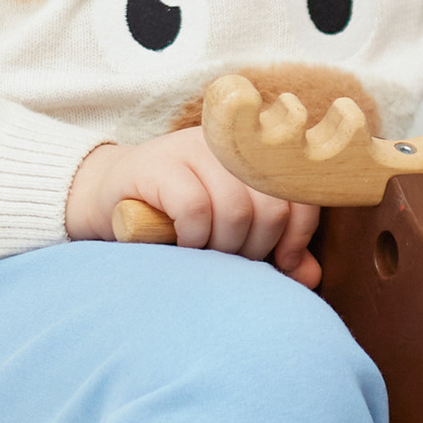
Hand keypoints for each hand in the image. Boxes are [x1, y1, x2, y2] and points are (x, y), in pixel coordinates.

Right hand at [66, 128, 321, 286]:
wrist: (111, 200)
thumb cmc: (180, 220)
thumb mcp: (232, 233)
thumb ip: (275, 250)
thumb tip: (311, 277)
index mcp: (258, 154)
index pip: (301, 192)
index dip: (298, 234)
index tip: (283, 262)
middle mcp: (230, 144)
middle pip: (271, 206)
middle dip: (255, 248)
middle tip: (231, 261)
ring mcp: (192, 148)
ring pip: (235, 209)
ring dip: (222, 247)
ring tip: (204, 254)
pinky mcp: (157, 164)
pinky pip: (194, 208)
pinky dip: (193, 238)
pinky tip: (182, 245)